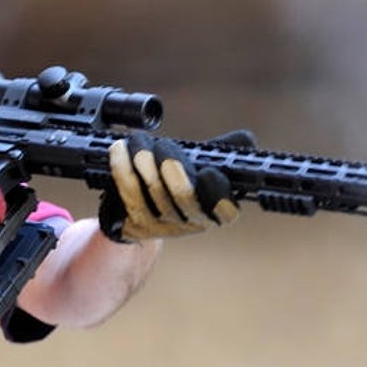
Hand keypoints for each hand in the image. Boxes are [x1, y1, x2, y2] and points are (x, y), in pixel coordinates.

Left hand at [98, 132, 241, 242]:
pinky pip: (129, 193)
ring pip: (155, 191)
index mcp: (215, 211)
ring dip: (144, 161)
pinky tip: (119, 150)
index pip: (226, 211)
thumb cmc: (178, 181)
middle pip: (184, 195)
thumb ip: (222, 151)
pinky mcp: (136, 224)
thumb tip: (247, 139)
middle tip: (163, 146)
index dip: (218, 193)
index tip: (208, 172)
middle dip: (172, 165)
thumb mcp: (202, 167)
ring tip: (138, 141)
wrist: (142, 210)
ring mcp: (163, 226)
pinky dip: (123, 168)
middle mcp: (192, 222)